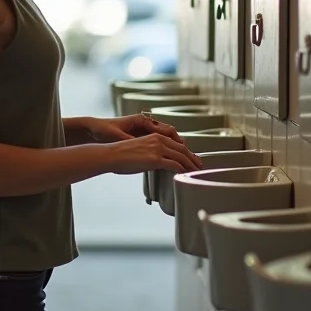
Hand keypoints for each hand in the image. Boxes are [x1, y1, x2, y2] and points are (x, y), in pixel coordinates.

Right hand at [87, 114, 202, 169]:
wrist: (111, 155)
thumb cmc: (120, 155)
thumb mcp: (138, 149)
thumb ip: (150, 153)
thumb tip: (155, 163)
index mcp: (155, 136)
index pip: (176, 144)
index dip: (186, 152)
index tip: (191, 158)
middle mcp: (158, 140)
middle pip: (182, 150)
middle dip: (192, 159)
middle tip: (199, 166)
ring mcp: (158, 149)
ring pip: (181, 157)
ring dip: (191, 165)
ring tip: (196, 172)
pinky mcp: (155, 159)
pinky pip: (175, 165)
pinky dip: (183, 170)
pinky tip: (185, 174)